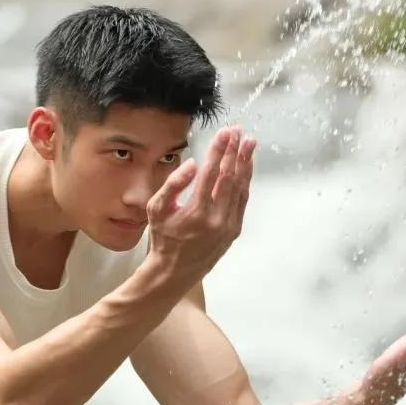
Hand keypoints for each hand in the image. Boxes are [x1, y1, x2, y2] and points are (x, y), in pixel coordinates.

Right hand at [145, 126, 255, 282]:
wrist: (174, 272)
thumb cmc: (163, 238)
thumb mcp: (156, 210)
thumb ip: (172, 185)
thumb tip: (192, 164)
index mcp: (197, 212)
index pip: (212, 172)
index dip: (220, 150)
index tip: (225, 133)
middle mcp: (217, 219)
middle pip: (230, 177)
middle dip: (235, 151)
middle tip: (239, 132)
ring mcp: (228, 226)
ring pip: (240, 188)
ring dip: (245, 164)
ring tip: (249, 144)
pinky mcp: (234, 231)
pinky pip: (242, 201)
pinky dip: (245, 182)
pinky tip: (246, 168)